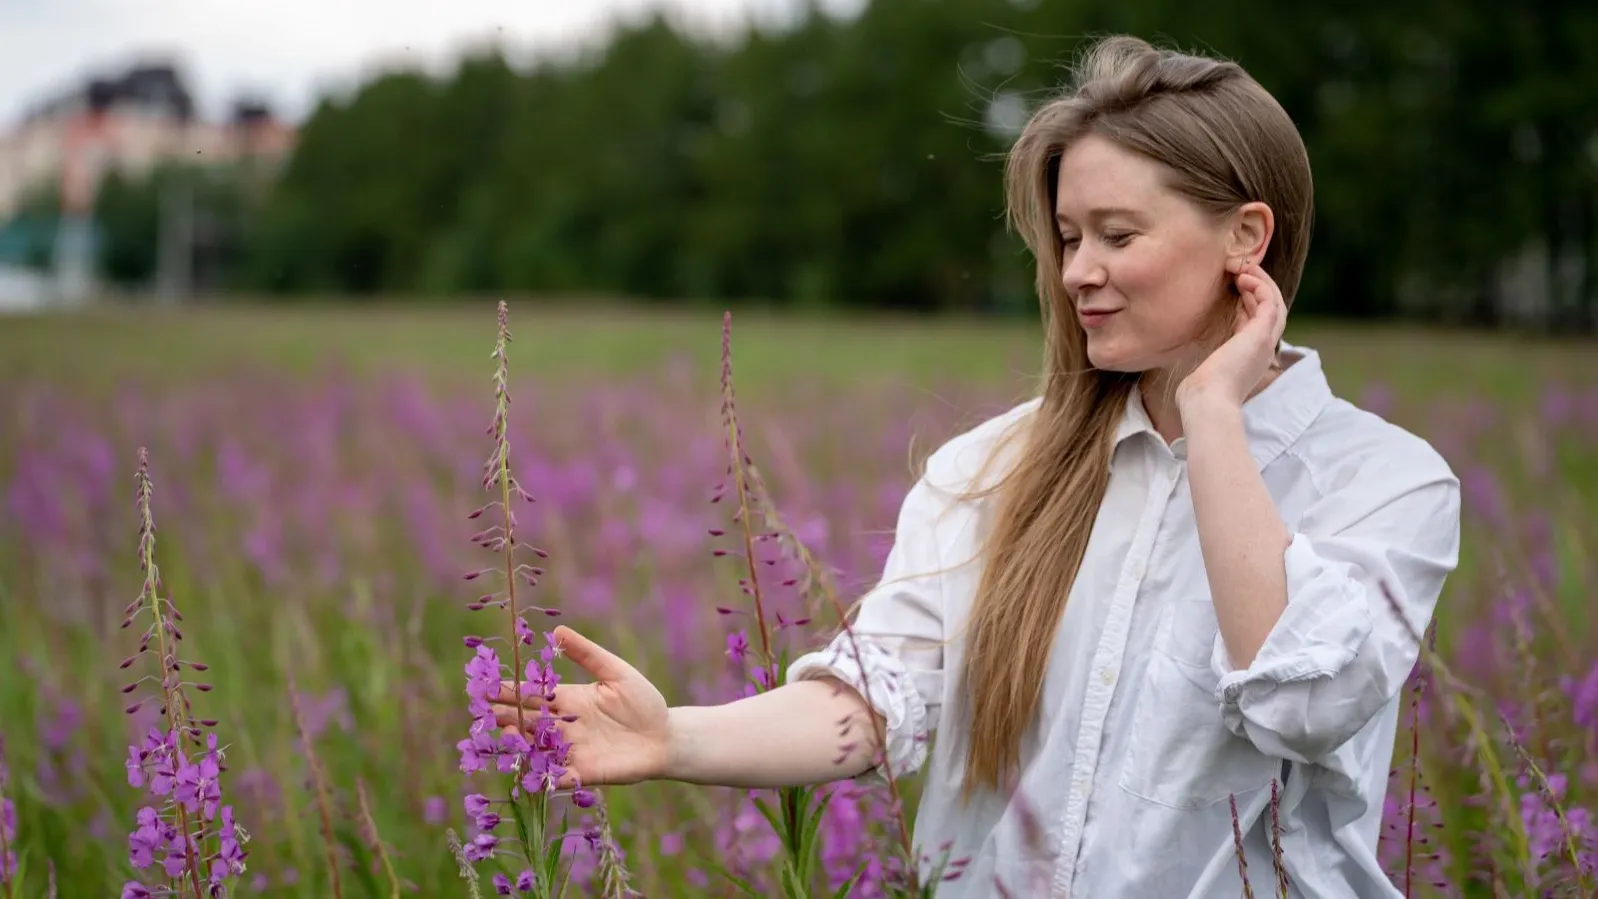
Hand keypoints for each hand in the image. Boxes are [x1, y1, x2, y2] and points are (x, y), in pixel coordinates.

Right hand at [491, 625, 669, 786]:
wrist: (665, 737)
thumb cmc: (643, 701)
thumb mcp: (616, 672)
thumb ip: (588, 654)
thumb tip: (558, 630)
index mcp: (568, 699)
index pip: (532, 694)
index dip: (510, 691)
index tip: (486, 686)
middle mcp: (564, 726)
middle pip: (528, 720)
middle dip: (506, 716)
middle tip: (484, 711)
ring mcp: (571, 750)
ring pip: (537, 748)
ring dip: (520, 743)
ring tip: (508, 733)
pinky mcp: (583, 772)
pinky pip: (557, 776)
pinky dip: (543, 776)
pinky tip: (530, 773)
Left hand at [1177, 259, 1287, 411]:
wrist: (1207, 400)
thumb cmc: (1200, 392)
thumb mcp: (1205, 371)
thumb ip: (1205, 364)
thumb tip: (1190, 374)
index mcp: (1250, 357)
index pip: (1258, 322)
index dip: (1250, 301)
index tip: (1235, 287)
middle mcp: (1262, 349)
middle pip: (1271, 310)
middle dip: (1259, 287)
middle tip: (1243, 271)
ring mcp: (1265, 342)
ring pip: (1275, 303)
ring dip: (1262, 282)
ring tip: (1245, 268)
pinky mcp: (1261, 334)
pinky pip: (1270, 302)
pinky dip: (1260, 286)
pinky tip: (1244, 277)